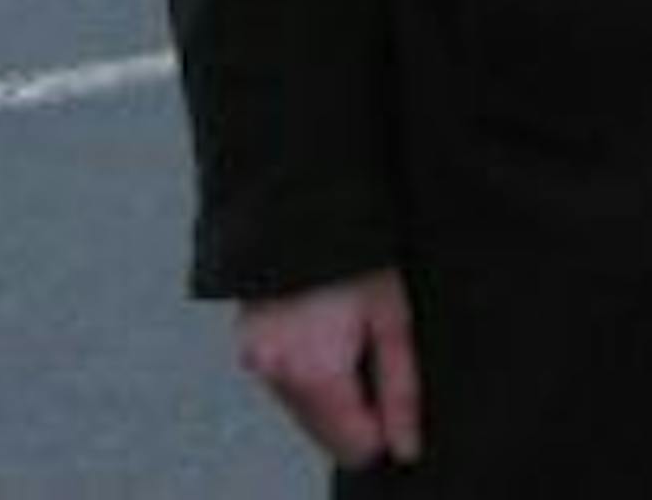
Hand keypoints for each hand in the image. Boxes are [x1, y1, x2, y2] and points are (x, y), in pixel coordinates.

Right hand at [234, 268, 422, 468]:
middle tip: (369, 344)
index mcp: (315, 372)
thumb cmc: (359, 253)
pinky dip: (306, 371)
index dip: (382, 423)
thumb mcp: (392, 317)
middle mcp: (277, 375)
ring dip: (329, 386)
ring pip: (304, 409)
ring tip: (345, 326)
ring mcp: (256, 361)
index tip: (392, 381)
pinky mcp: (246, 345)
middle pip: (326, 432)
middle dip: (355, 405)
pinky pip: (284, 383)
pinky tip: (323, 326)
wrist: (303, 204)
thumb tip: (405, 447)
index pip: (354, 446)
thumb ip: (400, 389)